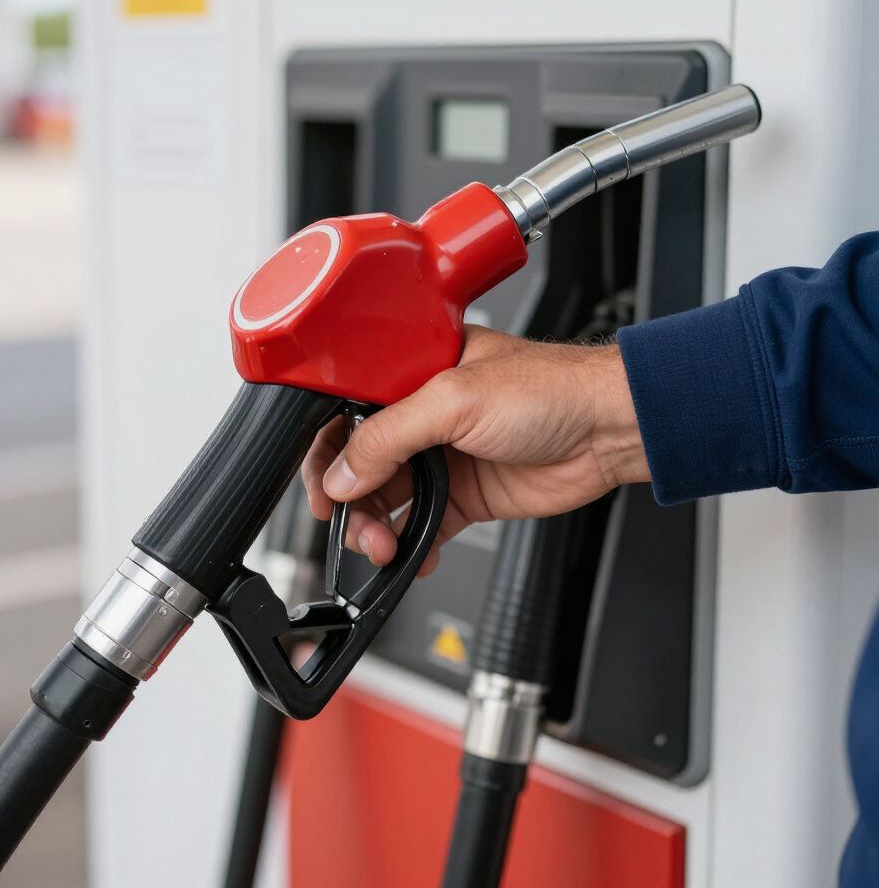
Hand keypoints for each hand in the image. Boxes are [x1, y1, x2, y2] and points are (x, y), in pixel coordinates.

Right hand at [301, 325, 649, 575]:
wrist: (608, 429)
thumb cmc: (550, 389)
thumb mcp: (455, 400)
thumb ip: (390, 437)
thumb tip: (344, 473)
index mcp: (411, 377)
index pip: (347, 415)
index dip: (328, 454)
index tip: (325, 489)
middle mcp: (422, 417)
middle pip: (361, 465)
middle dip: (351, 501)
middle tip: (356, 526)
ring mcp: (443, 459)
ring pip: (387, 501)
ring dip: (377, 528)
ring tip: (386, 547)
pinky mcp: (465, 495)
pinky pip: (423, 527)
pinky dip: (412, 547)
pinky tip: (412, 558)